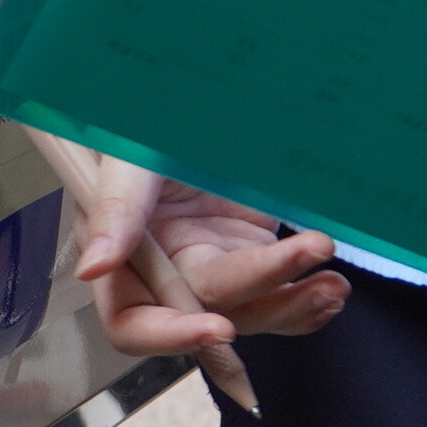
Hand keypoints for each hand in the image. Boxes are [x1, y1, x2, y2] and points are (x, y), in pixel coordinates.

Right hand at [63, 148, 349, 360]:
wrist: (200, 91)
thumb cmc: (150, 122)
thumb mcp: (131, 156)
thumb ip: (116, 208)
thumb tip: (92, 269)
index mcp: (122, 257)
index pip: (133, 321)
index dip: (171, 335)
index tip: (219, 328)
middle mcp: (166, 271)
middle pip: (208, 314)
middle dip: (264, 303)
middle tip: (314, 278)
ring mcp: (211, 262)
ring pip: (249, 310)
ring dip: (293, 306)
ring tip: (334, 287)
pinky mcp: (248, 250)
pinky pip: (274, 291)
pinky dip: (302, 299)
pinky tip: (329, 295)